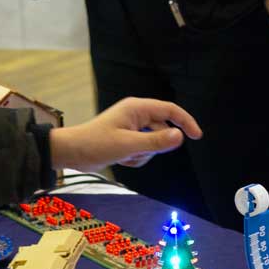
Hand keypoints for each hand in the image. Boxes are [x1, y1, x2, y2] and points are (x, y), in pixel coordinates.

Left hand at [49, 98, 200, 171]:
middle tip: (135, 153)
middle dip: (153, 147)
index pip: (170, 110)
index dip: (185, 122)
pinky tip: (121, 160)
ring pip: (153, 143)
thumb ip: (156, 142)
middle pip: (161, 130)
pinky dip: (136, 158)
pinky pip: (142, 150)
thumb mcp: (128, 146)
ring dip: (143, 155)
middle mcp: (136, 114)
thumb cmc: (95, 145)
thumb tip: (180, 137)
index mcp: (137, 108)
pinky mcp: (127, 138)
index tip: (196, 136)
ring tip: (124, 157)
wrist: (72, 153)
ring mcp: (131, 126)